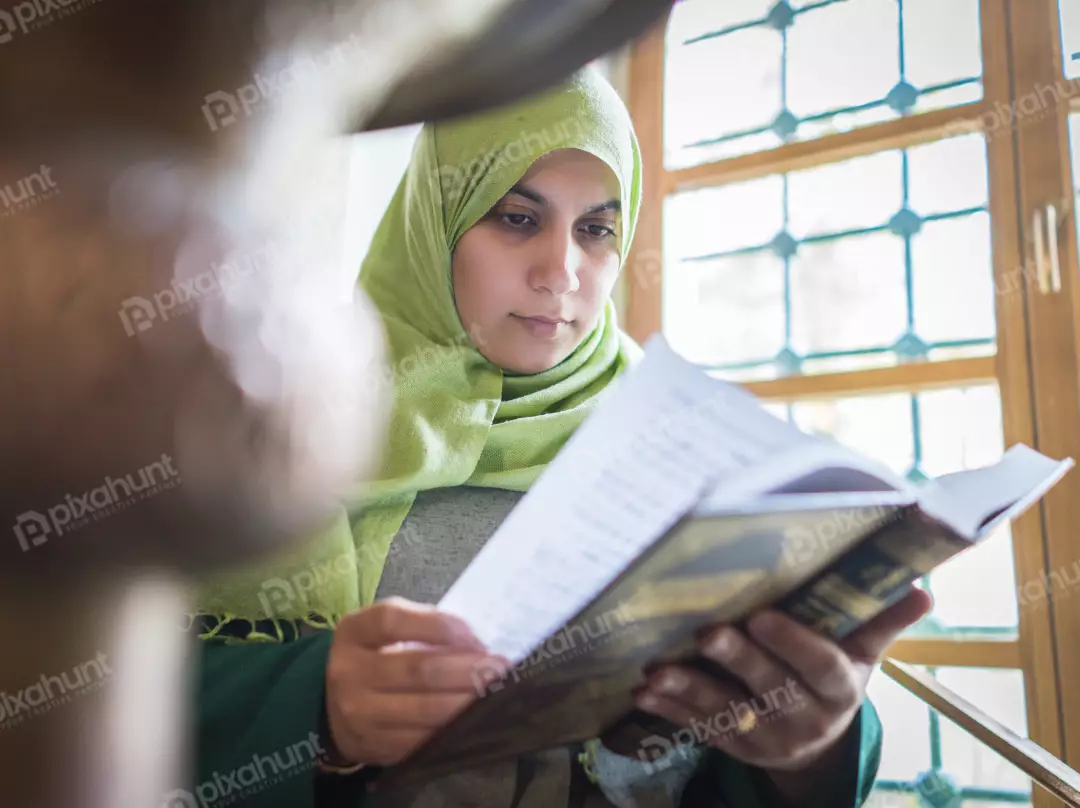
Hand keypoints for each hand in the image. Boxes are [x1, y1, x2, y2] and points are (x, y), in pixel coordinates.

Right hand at [324, 597, 505, 766]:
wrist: (332, 705)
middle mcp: (349, 671)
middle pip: (418, 668)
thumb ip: (421, 625)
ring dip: (466, 701)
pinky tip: (472, 720)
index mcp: (354, 631)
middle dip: (467, 669)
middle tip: (500, 669)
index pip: (394, 621)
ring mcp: (357, 712)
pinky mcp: (372, 745)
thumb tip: (475, 640)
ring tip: (494, 693)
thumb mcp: (385, 631)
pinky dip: (452, 729)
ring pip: (424, 709)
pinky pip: (420, 740)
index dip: (441, 626)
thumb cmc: (375, 656)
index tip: (477, 637)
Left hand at [633, 588, 932, 800]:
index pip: (818, 666)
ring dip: (689, 690)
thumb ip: (882, 620)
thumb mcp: (863, 654)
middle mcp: (804, 717)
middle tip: (706, 633)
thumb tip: (922, 586)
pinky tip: (643, 692)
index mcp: (838, 688)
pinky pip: (700, 729)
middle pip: (769, 687)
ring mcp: (767, 737)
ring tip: (656, 670)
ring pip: (726, 713)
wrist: (819, 746)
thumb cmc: (835, 679)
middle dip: (736, 659)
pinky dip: (670, 710)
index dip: (791, 644)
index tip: (761, 616)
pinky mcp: (736, 747)